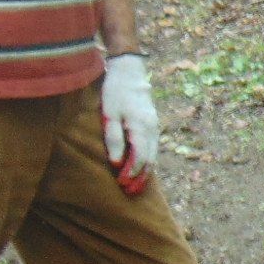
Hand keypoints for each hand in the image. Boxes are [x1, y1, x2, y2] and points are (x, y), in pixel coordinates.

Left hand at [101, 53, 159, 193]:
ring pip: (153, 155)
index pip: (139, 158)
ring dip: (145, 171)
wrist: (129, 71)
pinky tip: (141, 167)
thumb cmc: (115, 92)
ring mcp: (154, 126)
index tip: (122, 185)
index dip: (131, 173)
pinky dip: (147, 160)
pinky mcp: (151, 123)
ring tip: (136, 185)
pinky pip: (152, 147)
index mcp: (141, 127)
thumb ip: (113, 139)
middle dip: (140, 178)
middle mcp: (152, 129)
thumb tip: (116, 163)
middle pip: (149, 160)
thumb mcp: (109, 115)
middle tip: (131, 192)